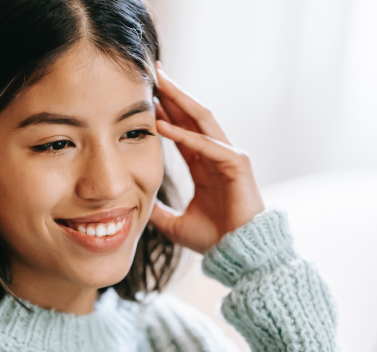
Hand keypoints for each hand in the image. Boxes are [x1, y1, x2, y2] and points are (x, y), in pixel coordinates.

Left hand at [151, 63, 264, 253]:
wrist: (238, 254)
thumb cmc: (214, 240)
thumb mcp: (176, 224)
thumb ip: (159, 213)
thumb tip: (137, 210)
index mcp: (204, 166)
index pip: (183, 130)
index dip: (166, 111)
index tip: (145, 95)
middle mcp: (217, 156)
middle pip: (193, 116)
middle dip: (173, 93)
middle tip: (153, 71)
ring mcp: (229, 158)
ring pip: (202, 121)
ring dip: (180, 101)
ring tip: (159, 83)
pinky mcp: (237, 165)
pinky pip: (207, 145)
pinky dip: (185, 135)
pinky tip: (163, 125)